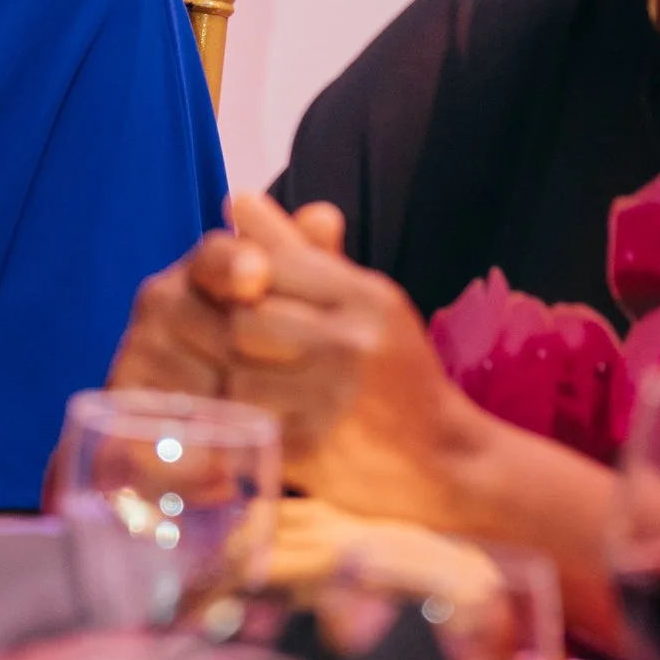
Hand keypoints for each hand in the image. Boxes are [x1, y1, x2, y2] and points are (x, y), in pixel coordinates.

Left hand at [111, 190, 475, 524]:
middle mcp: (352, 344)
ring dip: (223, 378)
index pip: (271, 265)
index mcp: (366, 298)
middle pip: (245, 321)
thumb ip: (300, 252)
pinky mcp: (313, 450)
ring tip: (226, 378)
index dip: (235, 277)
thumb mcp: (363, 300)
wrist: (445, 459)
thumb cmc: (394, 370)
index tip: (224, 291)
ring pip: (235, 375)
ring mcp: (332, 402)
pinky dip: (231, 419)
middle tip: (214, 340)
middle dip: (224, 330)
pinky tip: (234, 415)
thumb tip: (238, 200)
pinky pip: (244, 424)